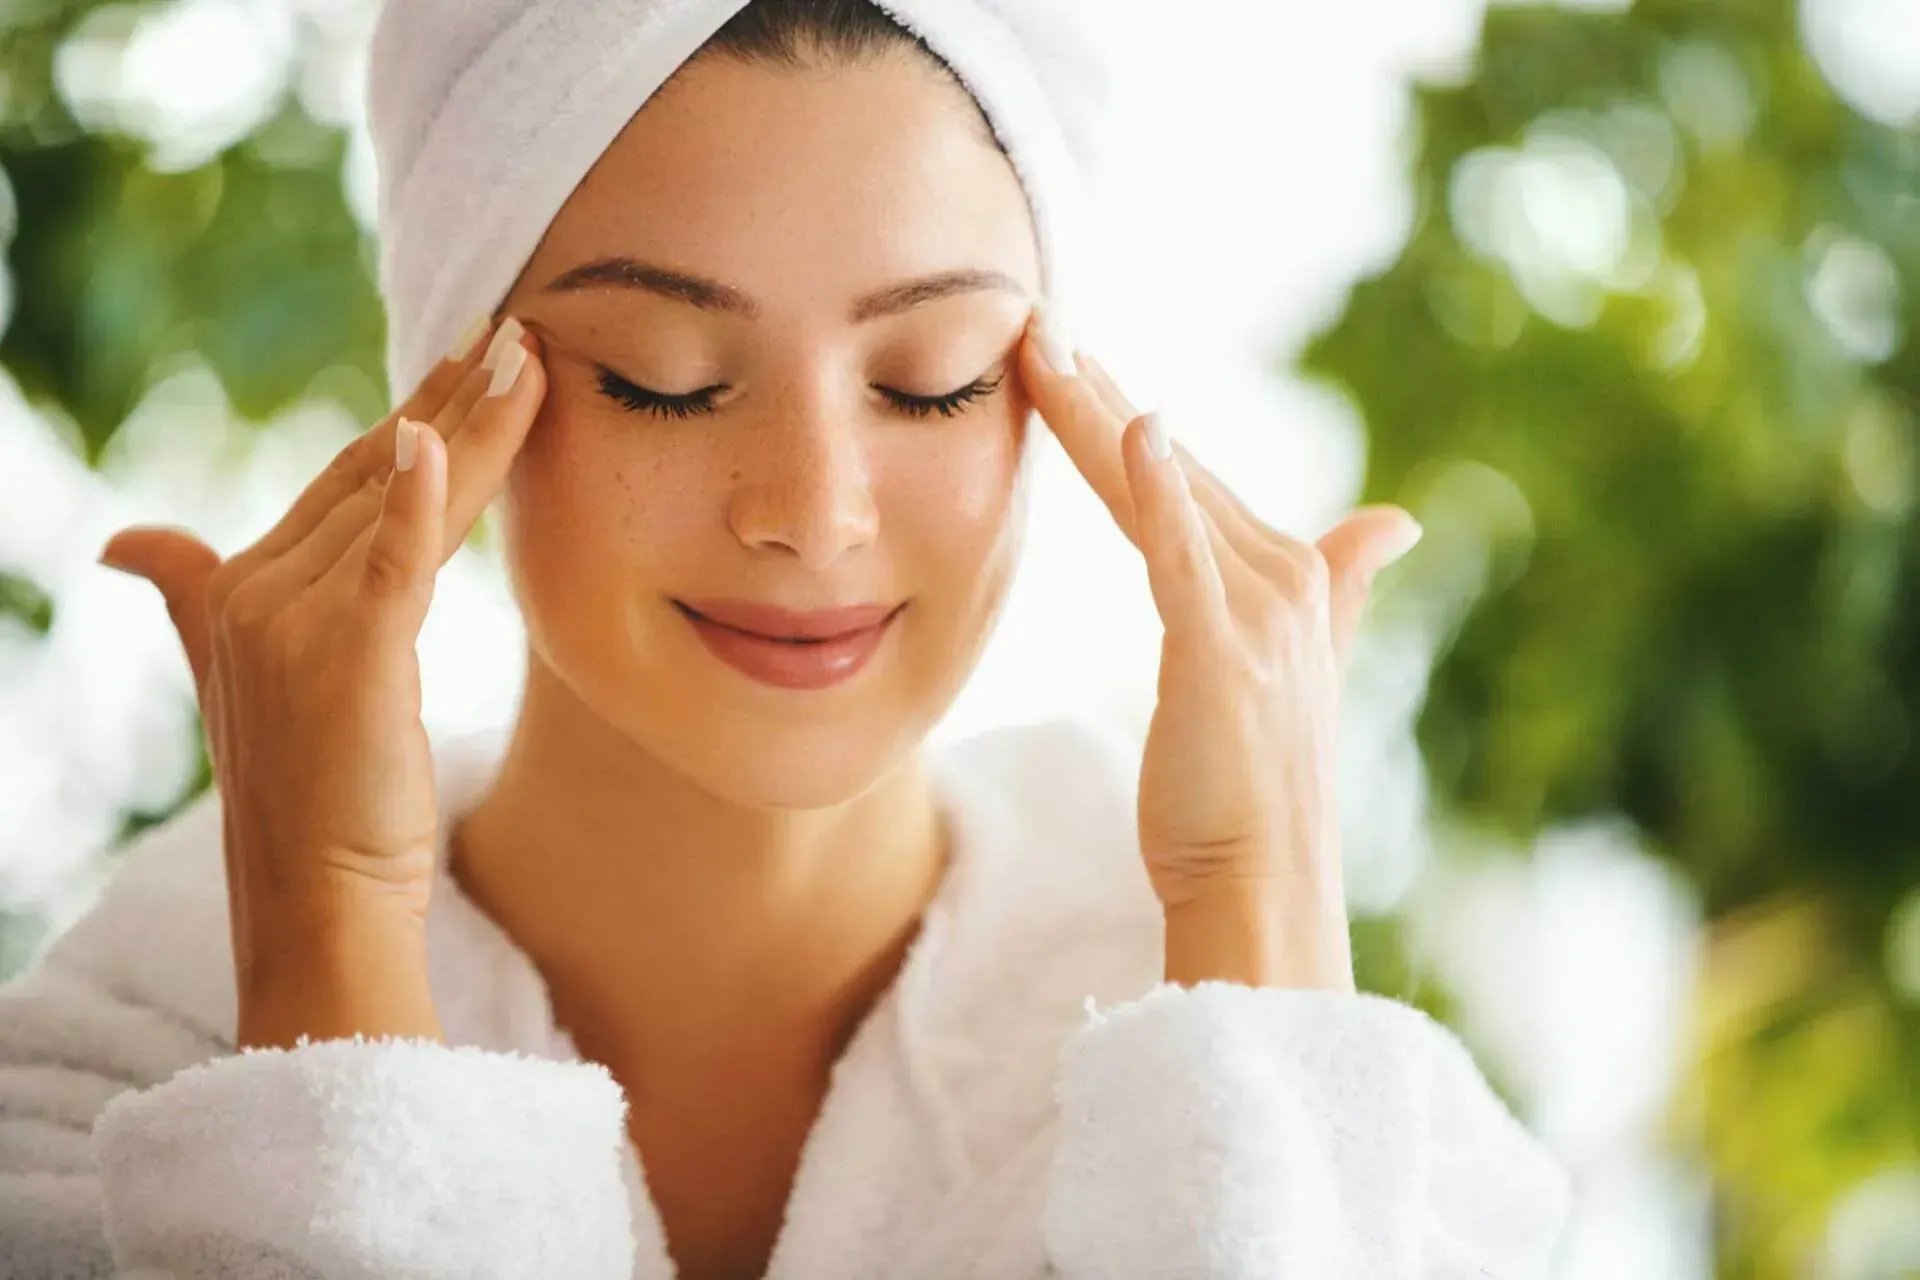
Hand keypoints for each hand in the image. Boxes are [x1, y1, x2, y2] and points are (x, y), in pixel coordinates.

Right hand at [100, 318, 544, 1044]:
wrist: (316, 903)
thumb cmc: (313, 801)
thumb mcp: (250, 683)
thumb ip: (193, 598)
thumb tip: (126, 542)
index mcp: (249, 588)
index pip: (351, 479)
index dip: (416, 413)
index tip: (478, 356)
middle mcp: (261, 592)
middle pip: (380, 472)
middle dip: (454, 396)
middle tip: (518, 328)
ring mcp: (297, 623)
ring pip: (405, 501)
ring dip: (472, 423)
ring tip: (529, 357)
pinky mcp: (346, 660)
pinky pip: (392, 563)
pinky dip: (423, 500)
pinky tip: (447, 440)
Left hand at [1018, 311, 1421, 990]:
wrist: (1263, 887)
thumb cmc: (1257, 793)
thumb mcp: (1302, 671)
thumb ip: (1345, 585)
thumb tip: (1396, 518)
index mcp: (1291, 581)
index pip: (1188, 483)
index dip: (1124, 420)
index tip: (1069, 358)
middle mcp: (1283, 583)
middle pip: (1169, 470)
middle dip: (1096, 394)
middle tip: (1034, 321)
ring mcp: (1256, 616)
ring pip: (1160, 492)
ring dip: (1098, 414)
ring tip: (1041, 346)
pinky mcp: (1220, 653)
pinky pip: (1182, 558)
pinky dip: (1158, 492)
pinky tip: (1136, 428)